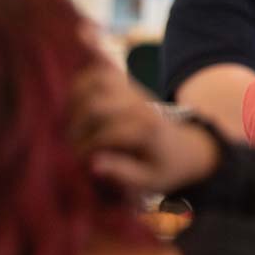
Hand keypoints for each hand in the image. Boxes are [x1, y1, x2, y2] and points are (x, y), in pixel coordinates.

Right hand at [69, 65, 220, 193]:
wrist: (184, 147)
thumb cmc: (162, 168)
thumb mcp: (149, 181)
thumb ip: (122, 173)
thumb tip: (92, 164)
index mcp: (146, 131)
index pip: (105, 135)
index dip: (85, 149)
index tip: (79, 162)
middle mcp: (139, 106)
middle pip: (95, 107)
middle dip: (77, 126)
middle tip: (72, 142)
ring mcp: (133, 91)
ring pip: (96, 83)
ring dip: (76, 100)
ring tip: (69, 119)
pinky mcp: (126, 83)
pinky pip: (100, 72)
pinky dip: (83, 81)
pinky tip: (75, 99)